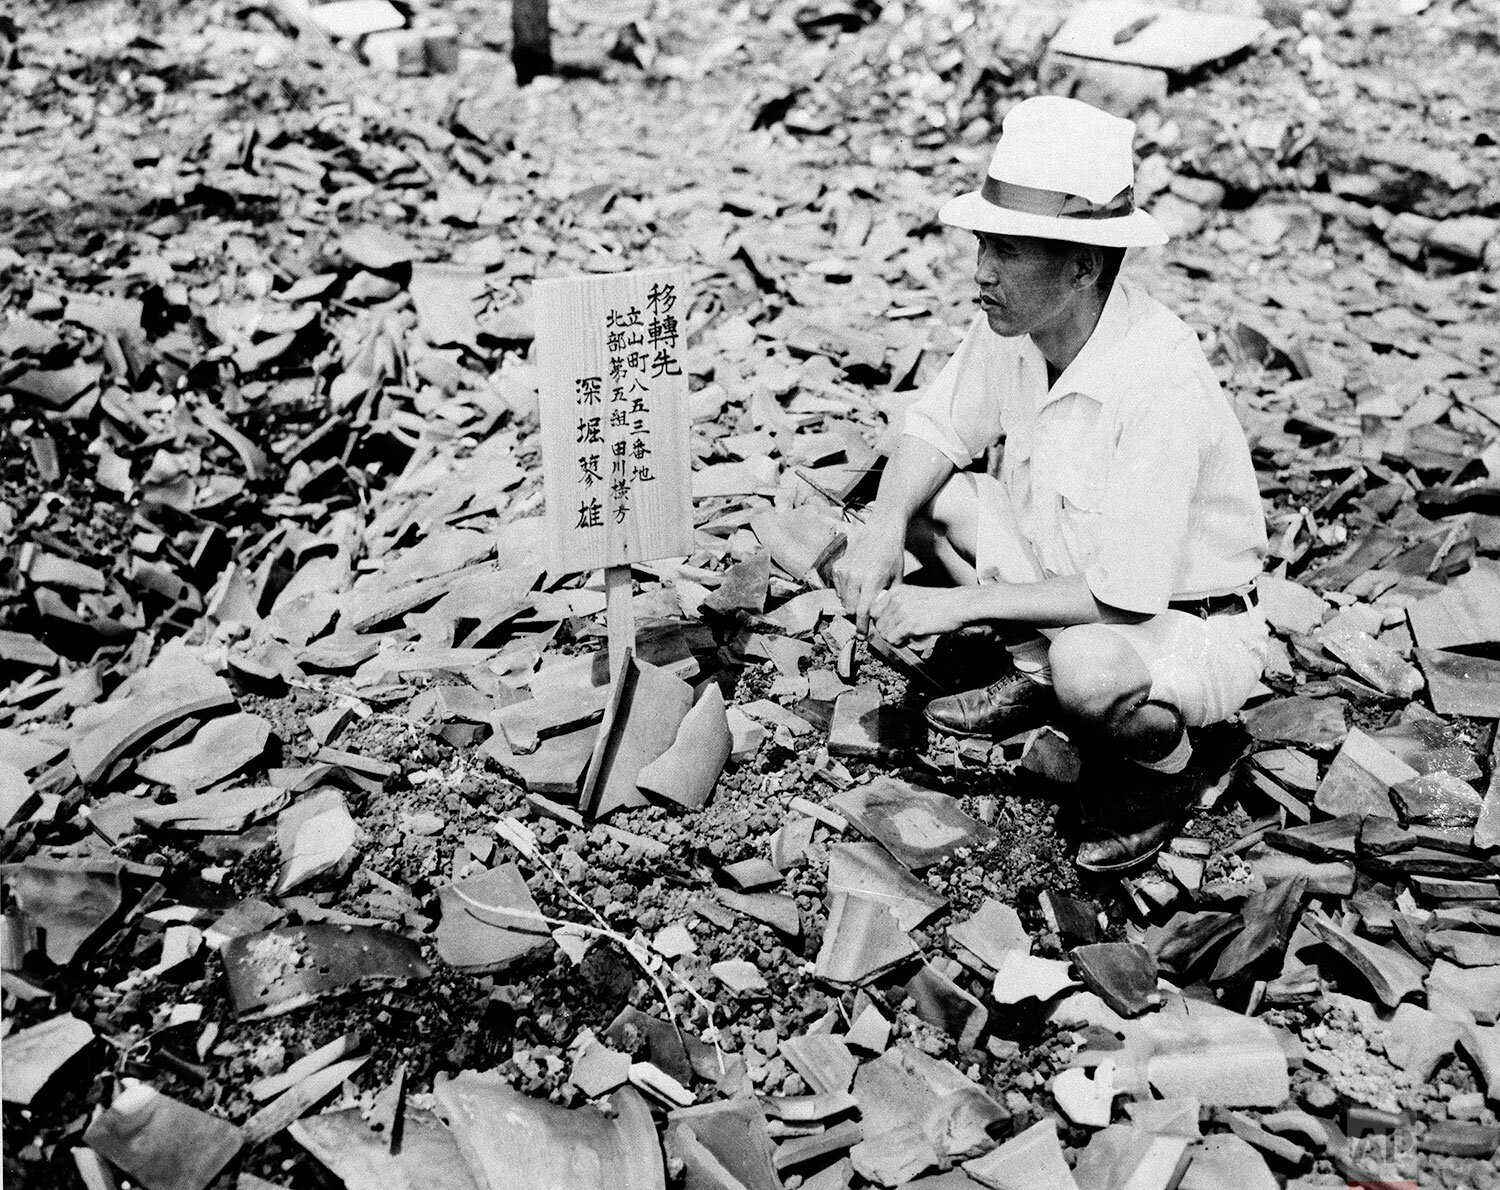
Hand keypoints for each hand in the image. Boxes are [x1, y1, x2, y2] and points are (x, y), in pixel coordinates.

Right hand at [832, 519, 905, 635]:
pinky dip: (846, 592)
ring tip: (863, 599)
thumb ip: (887, 600)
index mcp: (871, 581)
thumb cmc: (892, 556)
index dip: (862, 627)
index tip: (862, 637)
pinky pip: (838, 589)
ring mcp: (844, 570)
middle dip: (858, 616)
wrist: (881, 532)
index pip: (862, 612)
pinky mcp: (837, 567)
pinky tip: (857, 586)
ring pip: (843, 600)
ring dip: (852, 604)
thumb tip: (882, 620)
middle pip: (851, 609)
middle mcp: (855, 576)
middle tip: (866, 617)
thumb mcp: (897, 579)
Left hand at [871, 584, 972, 646]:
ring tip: (906, 638)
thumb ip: (898, 603)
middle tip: (901, 634)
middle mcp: (897, 600)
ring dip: (894, 639)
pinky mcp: (911, 625)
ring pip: (885, 634)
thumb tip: (884, 619)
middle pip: (878, 624)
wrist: (959, 605)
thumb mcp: (915, 595)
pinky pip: (894, 640)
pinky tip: (910, 641)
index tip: (891, 627)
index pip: (873, 611)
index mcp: (896, 591)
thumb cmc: (940, 602)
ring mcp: (903, 612)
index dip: (881, 622)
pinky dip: (900, 644)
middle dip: (888, 632)